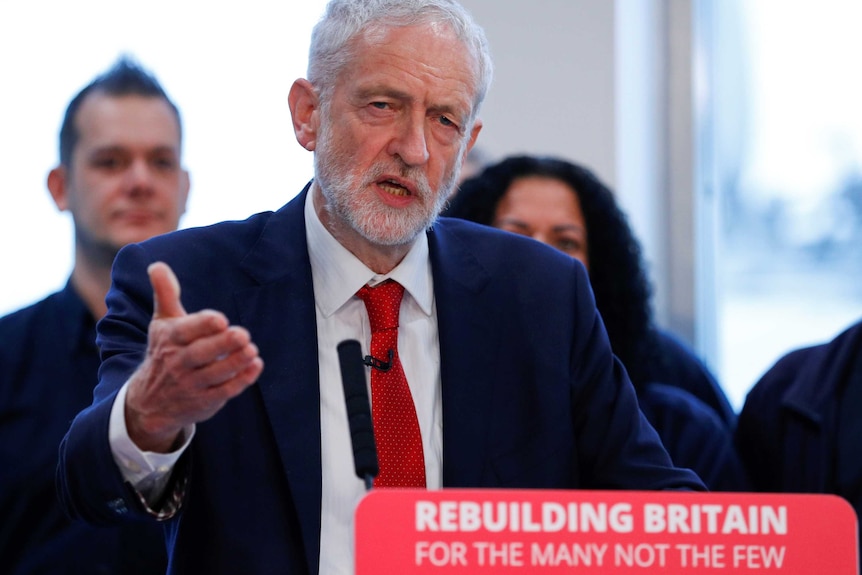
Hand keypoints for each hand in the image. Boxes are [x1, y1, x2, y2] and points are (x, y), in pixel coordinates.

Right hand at [124, 262, 263, 452]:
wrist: (148, 403)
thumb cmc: (163, 352)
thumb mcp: (161, 324)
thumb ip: (165, 294)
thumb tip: (157, 265)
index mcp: (169, 340)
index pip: (185, 331)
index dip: (202, 325)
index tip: (220, 319)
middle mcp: (178, 363)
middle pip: (200, 353)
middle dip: (222, 344)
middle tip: (243, 334)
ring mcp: (191, 384)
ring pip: (215, 374)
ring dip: (235, 362)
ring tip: (252, 350)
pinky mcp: (204, 401)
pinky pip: (224, 392)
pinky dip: (241, 380)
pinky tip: (256, 366)